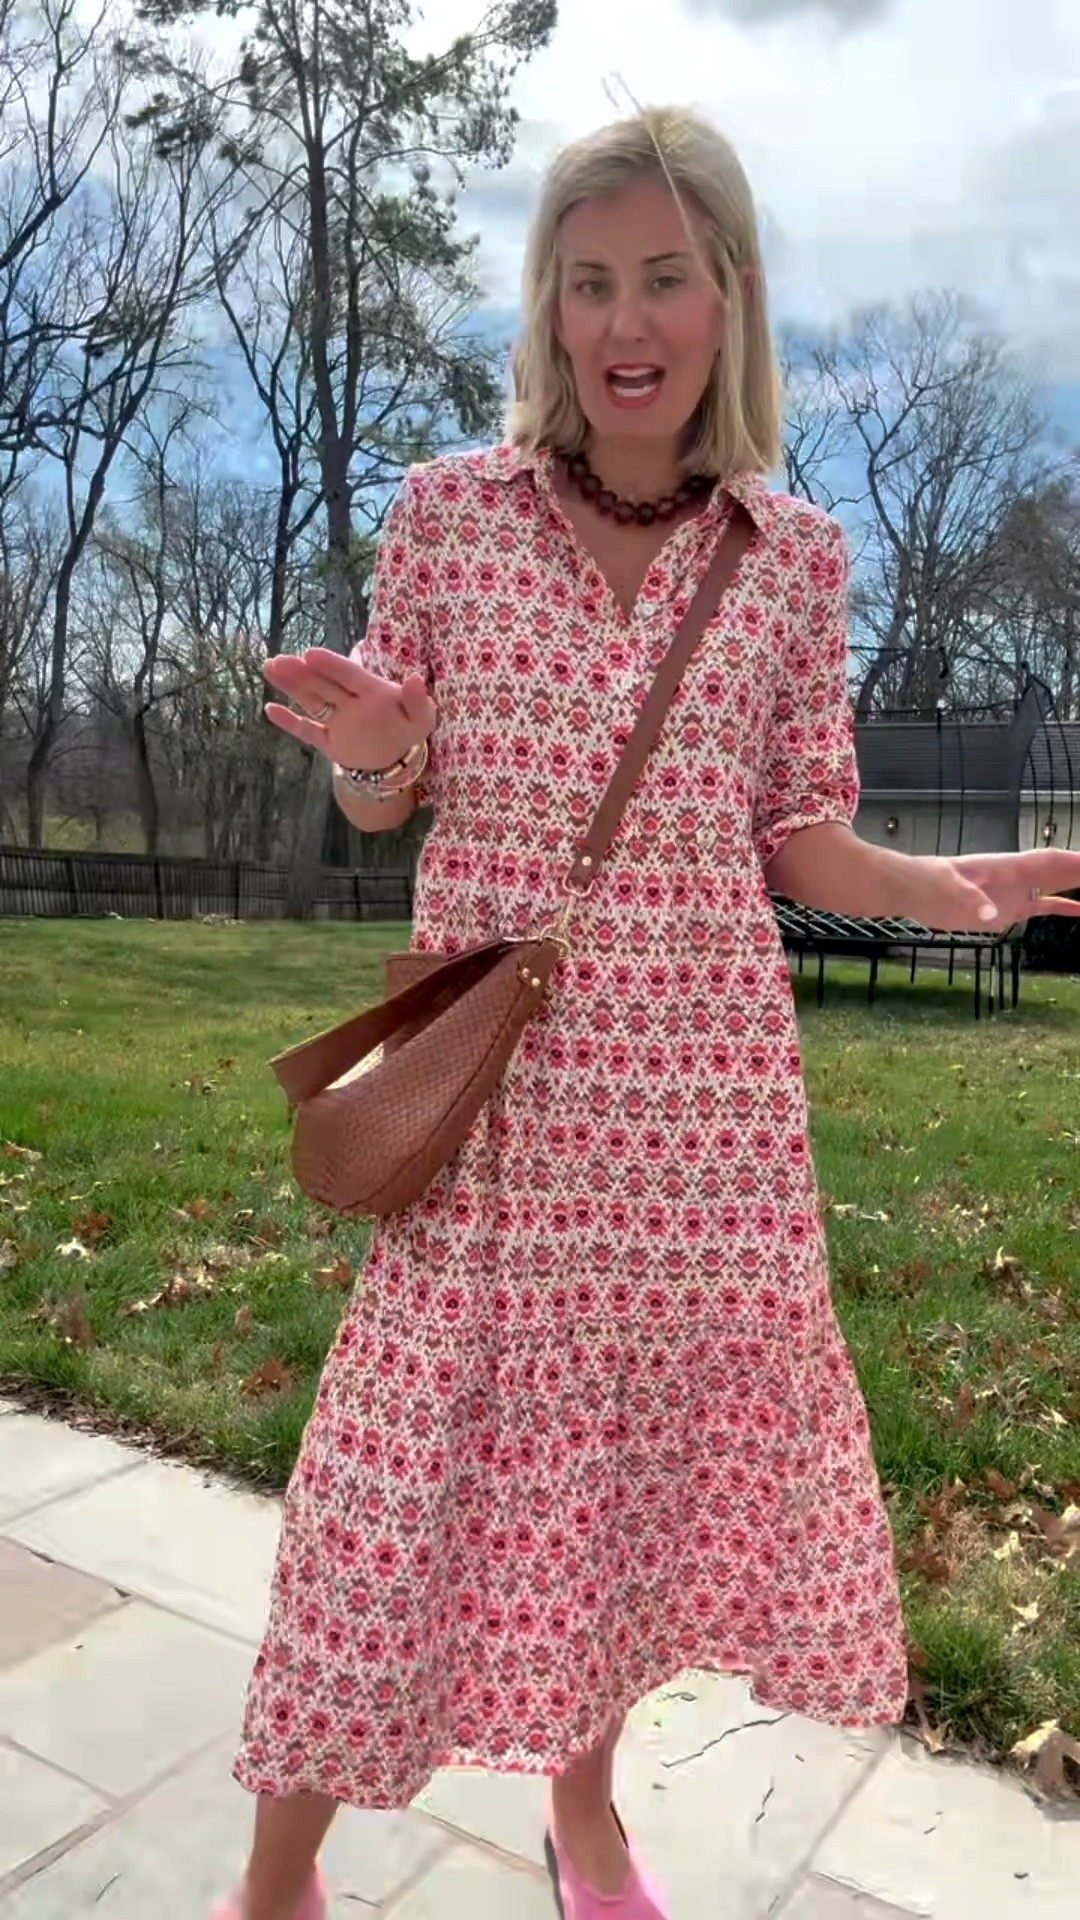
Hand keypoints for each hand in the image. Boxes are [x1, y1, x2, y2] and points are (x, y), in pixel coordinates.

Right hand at [262, 647, 434, 771]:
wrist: (396, 758)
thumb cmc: (408, 729)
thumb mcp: (421, 719)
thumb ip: (418, 701)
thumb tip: (416, 679)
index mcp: (371, 691)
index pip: (348, 675)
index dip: (330, 665)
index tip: (310, 654)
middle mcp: (349, 701)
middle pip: (322, 684)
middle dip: (301, 672)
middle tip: (279, 660)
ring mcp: (336, 720)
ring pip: (311, 700)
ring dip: (291, 687)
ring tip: (270, 669)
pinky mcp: (328, 741)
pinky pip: (307, 730)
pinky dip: (290, 723)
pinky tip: (270, 710)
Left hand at [906, 850, 1079, 932]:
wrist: (915, 890)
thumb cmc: (929, 884)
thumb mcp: (947, 891)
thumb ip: (970, 901)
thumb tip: (992, 914)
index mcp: (1008, 866)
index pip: (1050, 862)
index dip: (1075, 862)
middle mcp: (1019, 875)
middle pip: (1063, 870)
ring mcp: (1017, 891)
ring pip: (1059, 885)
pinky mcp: (1011, 908)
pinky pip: (1045, 906)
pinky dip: (1066, 908)